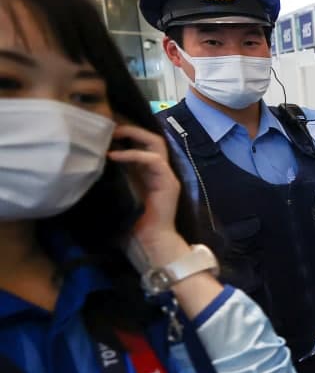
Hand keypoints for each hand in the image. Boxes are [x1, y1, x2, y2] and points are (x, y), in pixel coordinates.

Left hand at [109, 124, 188, 266]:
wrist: (149, 243)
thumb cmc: (131, 225)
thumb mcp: (116, 195)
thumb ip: (110, 179)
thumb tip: (88, 164)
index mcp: (146, 174)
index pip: (142, 145)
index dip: (126, 135)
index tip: (104, 133)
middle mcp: (158, 171)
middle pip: (152, 139)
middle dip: (131, 130)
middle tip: (110, 129)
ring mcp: (166, 176)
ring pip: (156, 143)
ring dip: (135, 136)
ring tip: (114, 135)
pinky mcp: (169, 182)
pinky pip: (154, 160)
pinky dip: (134, 155)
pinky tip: (115, 157)